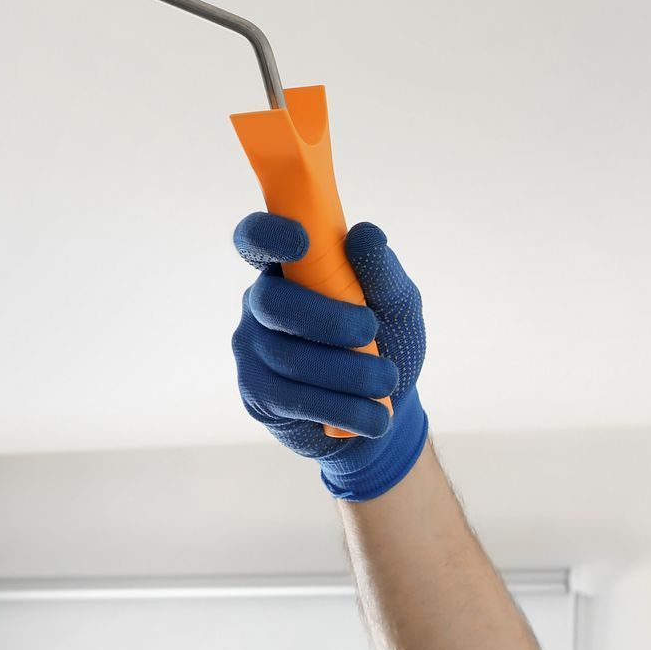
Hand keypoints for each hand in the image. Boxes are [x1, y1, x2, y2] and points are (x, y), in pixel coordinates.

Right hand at [231, 214, 429, 500]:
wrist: (385, 406)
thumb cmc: (387, 340)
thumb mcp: (397, 304)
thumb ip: (382, 271)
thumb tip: (366, 233)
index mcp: (289, 267)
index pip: (256, 239)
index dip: (268, 236)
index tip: (302, 243)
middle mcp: (260, 303)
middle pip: (270, 302)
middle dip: (327, 319)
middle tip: (371, 331)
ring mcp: (252, 350)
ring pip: (286, 356)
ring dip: (348, 371)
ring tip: (388, 380)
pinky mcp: (258, 395)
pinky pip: (293, 399)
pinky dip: (344, 408)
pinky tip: (376, 416)